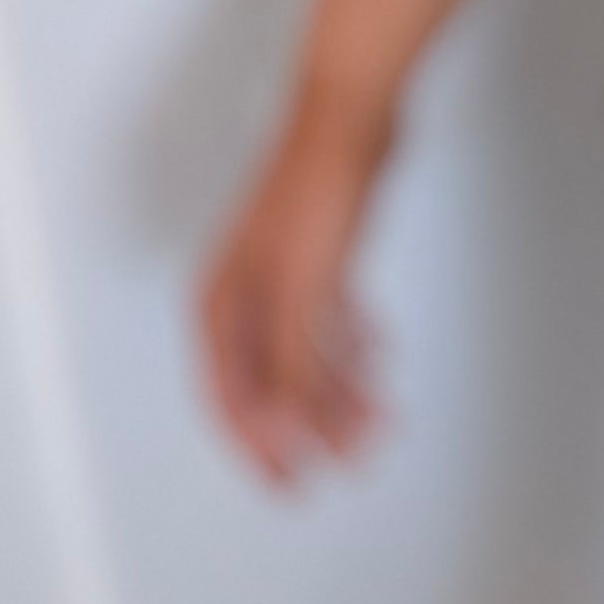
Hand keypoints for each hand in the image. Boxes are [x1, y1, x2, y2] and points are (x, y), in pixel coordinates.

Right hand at [194, 87, 400, 487]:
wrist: (351, 115)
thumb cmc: (315, 195)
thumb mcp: (301, 293)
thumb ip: (290, 366)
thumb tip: (285, 431)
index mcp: (221, 307)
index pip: (231, 399)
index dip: (262, 450)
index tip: (295, 487)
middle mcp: (243, 294)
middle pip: (273, 381)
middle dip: (315, 424)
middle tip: (358, 457)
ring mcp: (280, 273)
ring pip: (306, 351)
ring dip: (341, 388)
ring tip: (382, 416)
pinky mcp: (318, 253)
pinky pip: (328, 317)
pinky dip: (350, 341)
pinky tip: (379, 355)